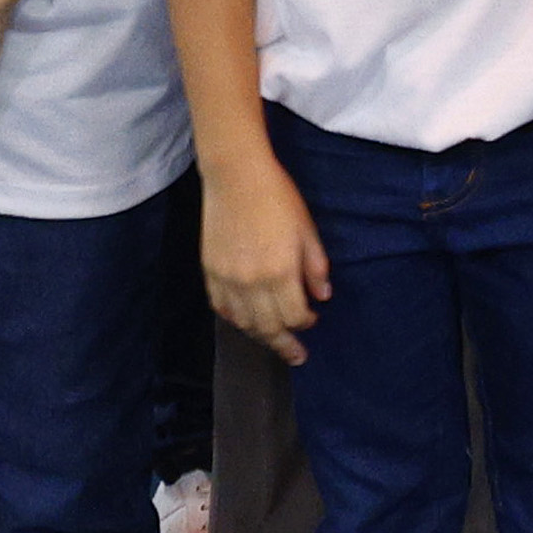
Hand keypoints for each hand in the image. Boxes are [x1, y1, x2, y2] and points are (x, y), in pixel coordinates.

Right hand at [200, 157, 330, 365]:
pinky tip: (245, 321)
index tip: (313, 319)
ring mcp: (227, 280)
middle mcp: (252, 283)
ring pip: (243, 323)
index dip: (306, 322)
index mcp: (280, 272)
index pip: (294, 316)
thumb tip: (322, 296)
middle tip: (296, 356)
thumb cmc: (277, 197)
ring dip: (260, 335)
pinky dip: (235, 319)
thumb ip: (315, 266)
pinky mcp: (210, 272)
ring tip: (271, 340)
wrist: (235, 176)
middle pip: (268, 327)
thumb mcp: (306, 229)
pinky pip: (221, 308)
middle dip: (284, 344)